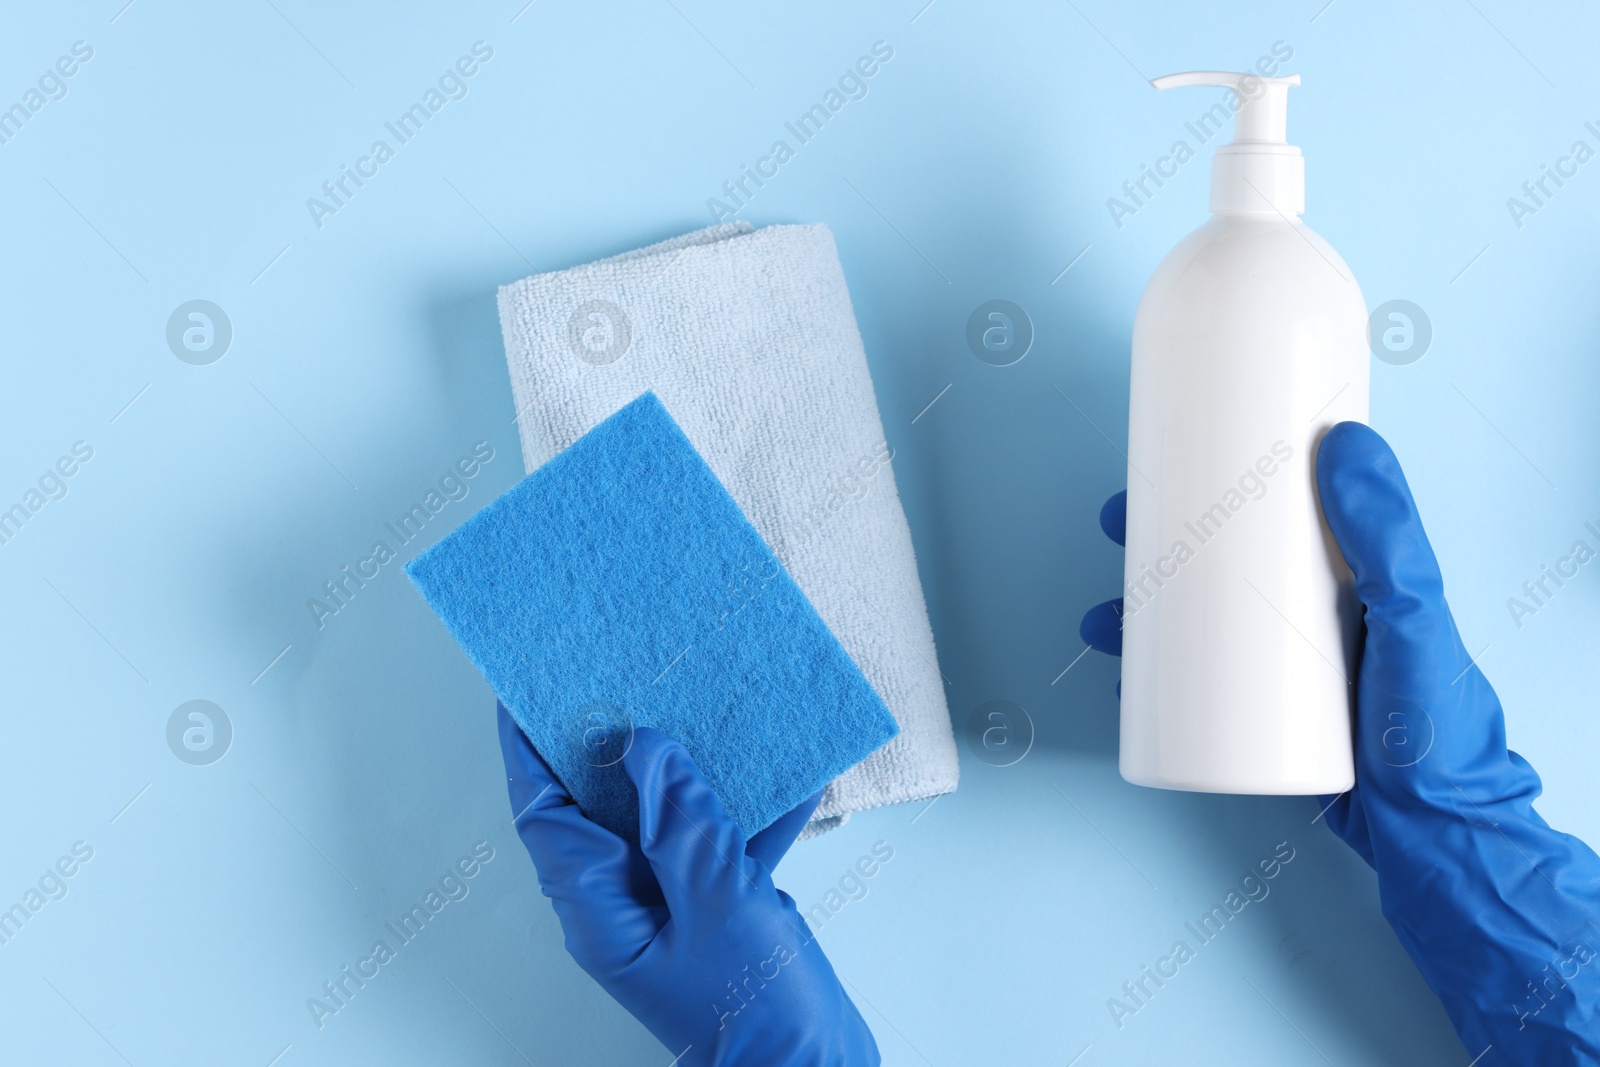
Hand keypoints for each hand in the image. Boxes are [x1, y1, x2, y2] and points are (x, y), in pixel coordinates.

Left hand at [497, 703, 879, 1065]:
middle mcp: (625, 906)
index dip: (529, 750)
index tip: (525, 691)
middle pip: (602, 808)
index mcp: (600, 911)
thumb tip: (648, 748)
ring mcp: (673, 907)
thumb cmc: (756, 1012)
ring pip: (667, 820)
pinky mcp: (719, 911)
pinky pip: (722, 845)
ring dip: (689, 769)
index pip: (545, 813)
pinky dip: (751, 811)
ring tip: (700, 706)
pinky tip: (791, 776)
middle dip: (609, 742)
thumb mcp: (718, 901)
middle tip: (620, 678)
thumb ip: (682, 819)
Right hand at [1080, 424, 1599, 1064]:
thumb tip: (1346, 440)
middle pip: (1223, 557)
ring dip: (1142, 609)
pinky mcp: (1262, 717)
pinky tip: (1123, 676)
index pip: (1281, 504)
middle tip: (1118, 523)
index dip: (1221, 474)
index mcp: (1355, 574)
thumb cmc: (1437, 731)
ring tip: (1104, 615)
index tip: (1175, 454)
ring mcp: (1284, 666)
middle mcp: (1314, 612)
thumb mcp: (1416, 619)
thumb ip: (1388, 538)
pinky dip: (1153, 674)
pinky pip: (1196, 683)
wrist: (1433, 837)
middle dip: (1161, 537)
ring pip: (1198, 620)